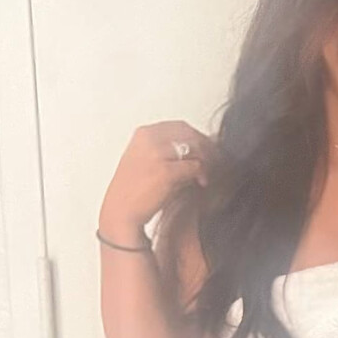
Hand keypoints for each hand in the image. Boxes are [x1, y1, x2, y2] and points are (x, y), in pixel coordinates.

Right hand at [99, 120, 213, 235]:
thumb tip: (196, 149)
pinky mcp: (166, 172)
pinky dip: (202, 174)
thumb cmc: (134, 191)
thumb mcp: (145, 160)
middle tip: (216, 161)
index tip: (208, 149)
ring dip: (206, 161)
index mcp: (143, 134)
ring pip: (195, 149)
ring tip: (207, 174)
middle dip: (207, 147)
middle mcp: (149, 139)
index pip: (180, 126)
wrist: (121, 211)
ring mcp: (157, 154)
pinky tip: (201, 183)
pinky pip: (195, 167)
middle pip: (190, 134)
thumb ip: (166, 150)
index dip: (198, 137)